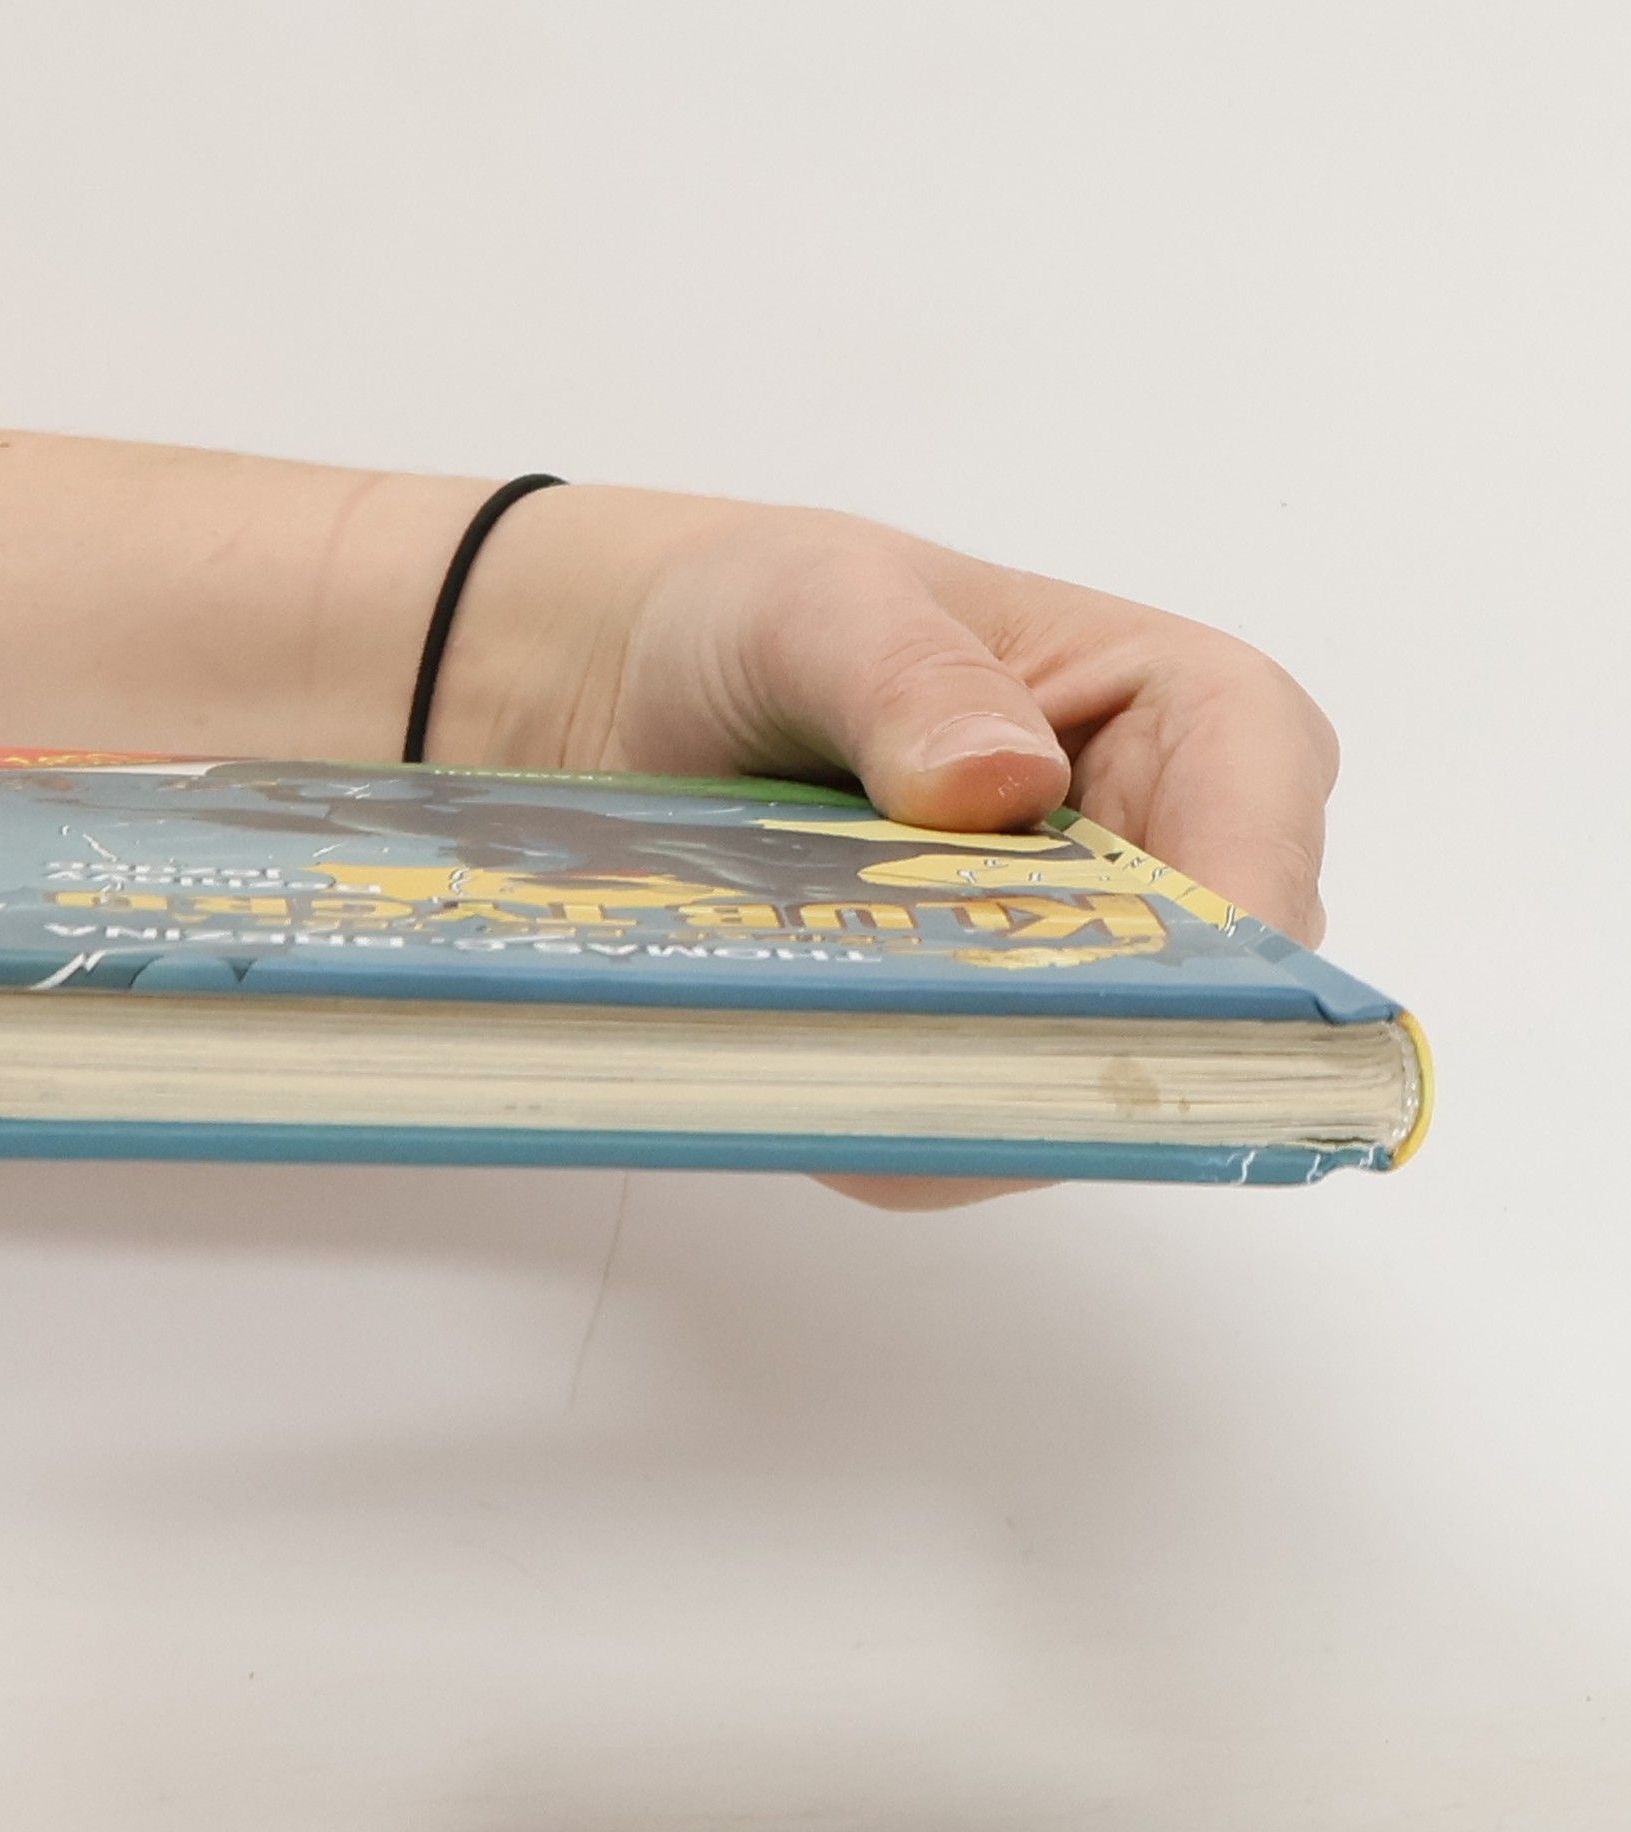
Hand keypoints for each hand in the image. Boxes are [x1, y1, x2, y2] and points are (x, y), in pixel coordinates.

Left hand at [466, 491, 1339, 1209]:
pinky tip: (804, 1074)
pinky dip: (895, 1120)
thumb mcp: (822, 607)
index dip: (1231, 933)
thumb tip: (1003, 781)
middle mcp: (1166, 865)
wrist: (662, 700)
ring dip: (963, 1094)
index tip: (1143, 1002)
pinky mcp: (990, 1054)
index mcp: (1193, 717)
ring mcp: (1077, 975)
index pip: (1263, 830)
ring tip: (830, 1046)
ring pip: (1080, 1091)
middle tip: (933, 1048)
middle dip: (1071, 1040)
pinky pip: (976, 1131)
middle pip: (1193, 1002)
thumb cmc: (771, 619)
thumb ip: (909, 678)